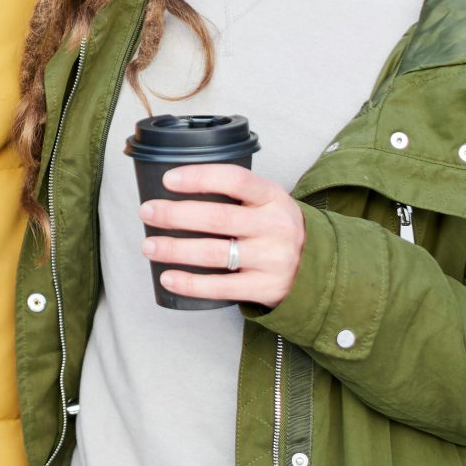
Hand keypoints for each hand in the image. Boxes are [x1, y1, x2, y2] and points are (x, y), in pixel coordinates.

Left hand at [139, 165, 305, 307]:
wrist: (318, 267)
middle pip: (217, 218)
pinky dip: (190, 283)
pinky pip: (221, 286)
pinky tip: (167, 277)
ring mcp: (271, 259)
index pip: (235, 179)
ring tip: (149, 246)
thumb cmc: (275, 227)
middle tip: (147, 212)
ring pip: (214, 252)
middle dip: (175, 215)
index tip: (167, 180)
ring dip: (175, 249)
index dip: (199, 177)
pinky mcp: (265, 287)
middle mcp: (275, 227)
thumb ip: (235, 193)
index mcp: (273, 197)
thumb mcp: (267, 202)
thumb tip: (175, 185)